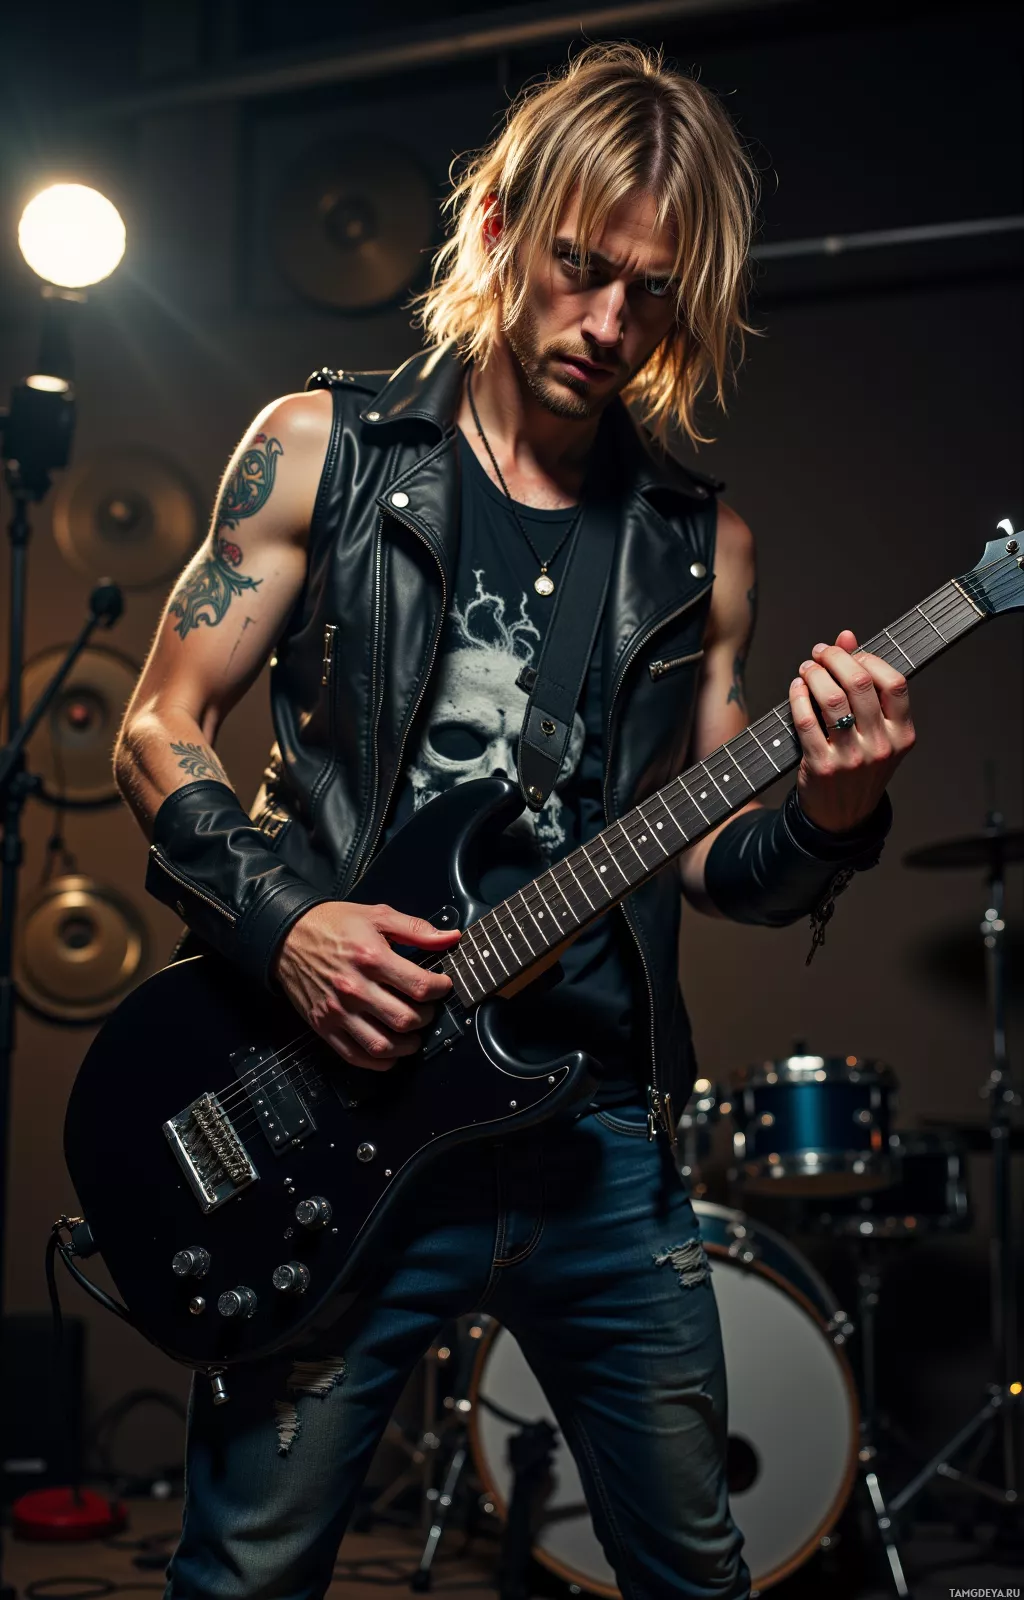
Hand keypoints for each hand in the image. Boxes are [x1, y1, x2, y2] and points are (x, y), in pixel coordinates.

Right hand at [271, 901, 460, 1070]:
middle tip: (428, 1009)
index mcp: (371, 958)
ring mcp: (338, 1011)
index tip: (443, 986)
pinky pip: (356, 1056)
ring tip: (414, 1034)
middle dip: (427, 1018)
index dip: (441, 989)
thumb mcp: (377, 916)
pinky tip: (390, 1052)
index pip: (421, 987)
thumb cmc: (333, 925)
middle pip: (406, 1019)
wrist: (287, 937)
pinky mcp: (324, 1026)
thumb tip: (451, 938)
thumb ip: (417, 929)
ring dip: (408, 1046)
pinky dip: (380, 1061)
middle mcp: (355, 988)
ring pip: (383, 1045)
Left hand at [790, 629, 914, 832]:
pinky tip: (796, 689)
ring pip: (831, 699)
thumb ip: (864, 682)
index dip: (868, 658)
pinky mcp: (822, 766)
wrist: (842, 817)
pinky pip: (806, 720)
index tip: (849, 651)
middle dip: (835, 659)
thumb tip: (846, 636)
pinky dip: (798, 696)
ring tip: (807, 669)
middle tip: (820, 653)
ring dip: (814, 675)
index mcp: (902, 734)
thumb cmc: (859, 766)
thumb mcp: (874, 729)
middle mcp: (882, 746)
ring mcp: (852, 758)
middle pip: (859, 684)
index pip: (894, 682)